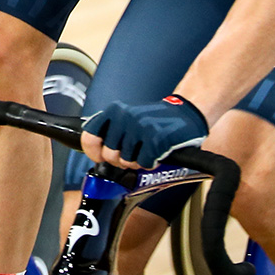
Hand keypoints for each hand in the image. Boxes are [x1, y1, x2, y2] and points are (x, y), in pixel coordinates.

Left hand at [80, 95, 209, 168]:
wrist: (185, 113)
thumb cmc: (154, 120)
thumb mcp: (126, 118)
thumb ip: (109, 131)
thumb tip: (93, 151)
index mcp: (114, 111)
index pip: (90, 137)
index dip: (94, 152)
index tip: (101, 157)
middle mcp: (124, 117)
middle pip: (109, 155)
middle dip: (120, 161)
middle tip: (133, 154)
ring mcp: (140, 127)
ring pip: (126, 161)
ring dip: (137, 162)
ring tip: (146, 151)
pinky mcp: (155, 139)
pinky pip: (143, 164)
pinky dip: (150, 163)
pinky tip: (156, 153)